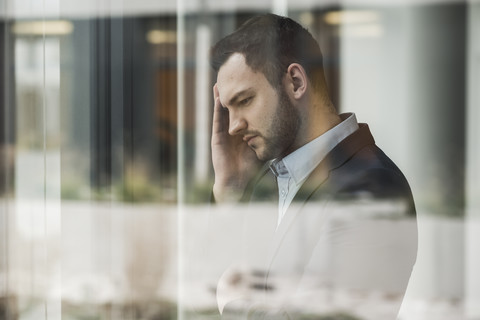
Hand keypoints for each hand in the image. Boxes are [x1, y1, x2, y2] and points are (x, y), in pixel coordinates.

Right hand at [211, 84, 261, 201]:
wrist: (238, 180)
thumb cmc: (251, 167)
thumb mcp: (262, 147)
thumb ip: (268, 137)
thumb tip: (285, 126)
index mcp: (242, 131)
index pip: (243, 112)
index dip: (244, 100)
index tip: (248, 86)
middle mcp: (231, 130)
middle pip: (231, 108)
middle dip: (231, 95)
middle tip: (231, 79)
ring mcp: (223, 133)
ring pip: (222, 111)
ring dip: (221, 97)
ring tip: (220, 82)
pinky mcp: (217, 137)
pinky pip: (217, 120)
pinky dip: (217, 108)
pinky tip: (219, 98)